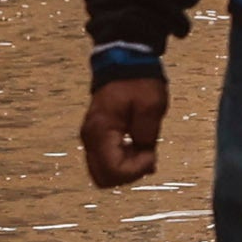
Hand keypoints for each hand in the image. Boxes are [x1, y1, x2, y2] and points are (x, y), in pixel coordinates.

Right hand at [80, 70, 168, 191]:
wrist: (124, 63)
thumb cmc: (139, 82)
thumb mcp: (151, 107)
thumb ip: (147, 136)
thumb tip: (146, 160)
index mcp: (101, 131)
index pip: (112, 171)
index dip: (135, 170)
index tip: (151, 153)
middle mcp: (89, 139)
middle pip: (103, 178)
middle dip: (129, 174)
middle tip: (147, 156)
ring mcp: (90, 139)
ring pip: (102, 173)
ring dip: (125, 169)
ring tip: (143, 149)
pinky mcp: (95, 137)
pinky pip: (104, 161)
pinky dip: (121, 162)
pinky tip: (136, 147)